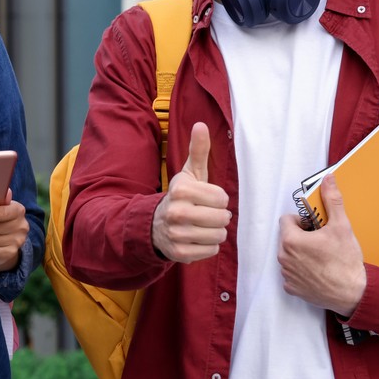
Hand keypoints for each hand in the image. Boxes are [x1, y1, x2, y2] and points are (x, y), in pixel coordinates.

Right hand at [151, 122, 230, 262]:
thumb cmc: (181, 196)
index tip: (206, 199)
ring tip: (202, 227)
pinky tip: (196, 239)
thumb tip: (201, 124)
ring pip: (219, 236)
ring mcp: (177, 234)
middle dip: (219, 217)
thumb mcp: (189, 173)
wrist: (155, 225)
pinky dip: (208, 247)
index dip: (218, 199)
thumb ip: (198, 150)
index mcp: (180, 190)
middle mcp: (176, 212)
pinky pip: (211, 251)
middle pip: (222, 218)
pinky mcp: (180, 253)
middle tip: (206, 214)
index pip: (222, 198)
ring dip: (215, 232)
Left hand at [277, 174, 366, 314]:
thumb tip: (328, 180)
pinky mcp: (292, 288)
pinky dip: (302, 270)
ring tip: (322, 256)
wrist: (353, 293)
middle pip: (287, 238)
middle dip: (302, 236)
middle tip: (321, 241)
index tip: (315, 226)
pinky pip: (292, 273)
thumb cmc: (346, 261)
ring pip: (289, 255)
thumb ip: (332, 201)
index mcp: (291, 240)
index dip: (302, 220)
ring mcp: (287, 274)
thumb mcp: (341, 226)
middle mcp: (284, 258)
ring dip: (301, 253)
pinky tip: (319, 271)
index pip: (286, 220)